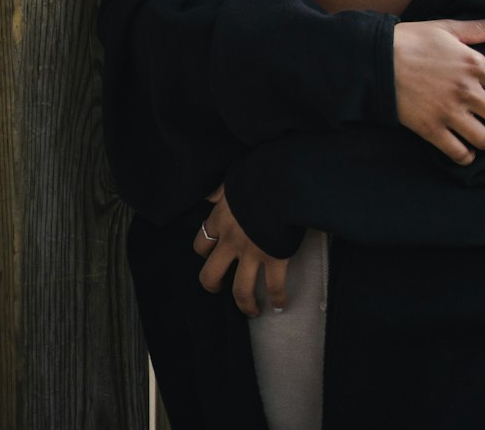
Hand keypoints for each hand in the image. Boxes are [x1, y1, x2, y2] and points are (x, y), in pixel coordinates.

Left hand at [192, 185, 289, 316]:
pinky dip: (278, 298)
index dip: (204, 253)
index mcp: (220, 220)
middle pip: (210, 275)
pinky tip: (280, 304)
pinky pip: (274, 286)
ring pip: (240, 290)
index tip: (212, 256)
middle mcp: (231, 241)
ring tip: (251, 310)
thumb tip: (210, 197)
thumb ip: (220, 192)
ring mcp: (252, 252)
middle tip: (221, 287)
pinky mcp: (274, 258)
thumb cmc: (259, 174)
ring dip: (245, 304)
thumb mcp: (233, 179)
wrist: (283, 179)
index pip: (200, 244)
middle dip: (214, 286)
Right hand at [393, 17, 484, 164]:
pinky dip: (468, 155)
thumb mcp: (449, 28)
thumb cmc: (412, 39)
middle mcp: (467, 91)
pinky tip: (466, 147)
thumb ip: (484, 28)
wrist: (377, 59)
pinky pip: (460, 154)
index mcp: (474, 64)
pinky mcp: (432, 130)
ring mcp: (450, 113)